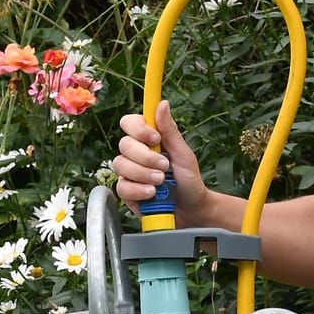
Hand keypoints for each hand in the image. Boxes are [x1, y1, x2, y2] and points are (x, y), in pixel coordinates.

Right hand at [112, 100, 207, 220]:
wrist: (192, 210)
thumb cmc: (189, 180)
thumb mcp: (183, 154)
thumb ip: (170, 131)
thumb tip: (162, 104)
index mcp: (149, 140)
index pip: (130, 123)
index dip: (139, 129)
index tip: (155, 138)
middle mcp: (135, 154)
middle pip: (124, 144)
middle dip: (146, 157)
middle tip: (164, 167)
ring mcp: (129, 173)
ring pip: (121, 165)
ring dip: (144, 174)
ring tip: (162, 182)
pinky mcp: (126, 192)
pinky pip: (123, 187)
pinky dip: (140, 190)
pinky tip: (152, 194)